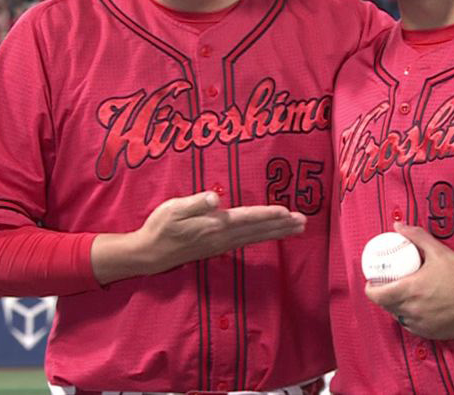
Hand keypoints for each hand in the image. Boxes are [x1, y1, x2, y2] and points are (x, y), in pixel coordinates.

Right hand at [93, 192, 305, 282]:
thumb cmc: (160, 226)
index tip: (287, 212)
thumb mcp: (173, 209)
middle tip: (304, 221)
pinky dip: (263, 237)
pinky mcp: (218, 248)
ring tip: (297, 228)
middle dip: (282, 226)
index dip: (268, 215)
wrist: (149, 254)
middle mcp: (222, 237)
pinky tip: (272, 235)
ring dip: (277, 232)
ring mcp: (221, 245)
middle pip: (258, 230)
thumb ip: (195, 203)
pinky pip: (248, 241)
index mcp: (214, 225)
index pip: (247, 218)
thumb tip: (215, 199)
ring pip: (256, 237)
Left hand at [364, 223, 453, 339]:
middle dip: (383, 296)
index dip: (371, 289)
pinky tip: (415, 307)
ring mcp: (422, 325)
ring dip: (396, 307)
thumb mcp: (439, 250)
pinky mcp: (431, 334)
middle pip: (386, 306)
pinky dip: (410, 317)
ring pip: (398, 317)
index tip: (372, 281)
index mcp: (411, 290)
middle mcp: (413, 310)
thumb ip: (416, 236)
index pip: (378, 296)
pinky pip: (412, 326)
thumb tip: (398, 226)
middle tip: (387, 284)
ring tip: (401, 294)